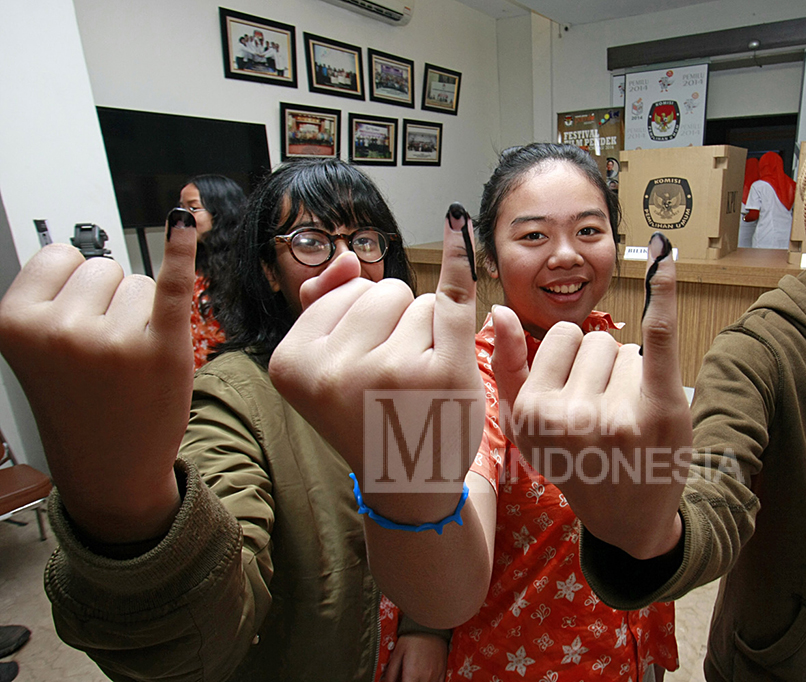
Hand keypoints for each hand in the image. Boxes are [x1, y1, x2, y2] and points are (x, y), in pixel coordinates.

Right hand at [0, 224, 197, 541]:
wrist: (110, 467)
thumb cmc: (78, 404)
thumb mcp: (36, 350)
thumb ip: (51, 299)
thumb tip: (86, 246)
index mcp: (14, 323)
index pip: (61, 258)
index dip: (74, 288)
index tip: (74, 326)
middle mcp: (60, 330)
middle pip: (105, 269)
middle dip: (110, 302)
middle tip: (102, 356)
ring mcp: (112, 341)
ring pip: (140, 283)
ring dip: (141, 314)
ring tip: (127, 363)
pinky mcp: (162, 350)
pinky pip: (173, 285)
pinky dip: (182, 252)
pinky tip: (184, 226)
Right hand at [270, 210, 483, 523]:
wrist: (409, 482)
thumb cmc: (368, 417)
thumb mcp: (324, 368)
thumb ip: (320, 306)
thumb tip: (345, 256)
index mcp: (291, 365)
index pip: (346, 293)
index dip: (366, 325)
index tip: (361, 377)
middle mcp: (335, 371)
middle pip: (383, 293)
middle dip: (398, 324)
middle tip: (393, 384)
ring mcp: (392, 372)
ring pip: (422, 303)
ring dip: (429, 335)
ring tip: (418, 385)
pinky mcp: (445, 374)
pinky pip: (454, 295)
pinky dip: (458, 258)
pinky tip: (456, 224)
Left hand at [383, 633, 447, 681]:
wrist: (430, 625)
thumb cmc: (413, 637)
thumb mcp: (397, 654)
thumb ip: (390, 673)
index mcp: (413, 675)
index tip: (399, 680)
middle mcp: (426, 678)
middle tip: (404, 677)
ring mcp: (436, 676)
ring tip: (412, 677)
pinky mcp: (443, 672)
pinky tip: (423, 679)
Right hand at [490, 233, 690, 558]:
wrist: (629, 518)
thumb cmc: (577, 464)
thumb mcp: (526, 426)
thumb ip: (507, 366)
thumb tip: (497, 309)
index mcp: (533, 413)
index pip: (563, 338)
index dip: (575, 362)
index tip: (578, 399)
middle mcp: (572, 416)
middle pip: (596, 340)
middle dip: (604, 369)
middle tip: (607, 417)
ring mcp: (618, 416)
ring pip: (628, 350)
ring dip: (633, 377)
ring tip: (631, 422)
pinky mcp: (662, 411)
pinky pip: (659, 335)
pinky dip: (663, 294)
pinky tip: (666, 258)